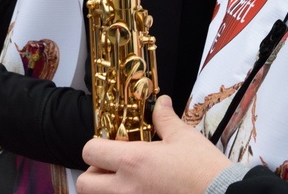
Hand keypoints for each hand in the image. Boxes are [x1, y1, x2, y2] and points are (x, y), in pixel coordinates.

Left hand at [77, 95, 230, 193]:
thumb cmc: (202, 168)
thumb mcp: (183, 137)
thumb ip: (165, 119)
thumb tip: (161, 103)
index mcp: (133, 161)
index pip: (89, 151)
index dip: (97, 145)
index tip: (112, 143)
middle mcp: (125, 188)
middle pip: (84, 183)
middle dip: (94, 173)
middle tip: (113, 167)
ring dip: (105, 189)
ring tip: (126, 181)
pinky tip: (141, 190)